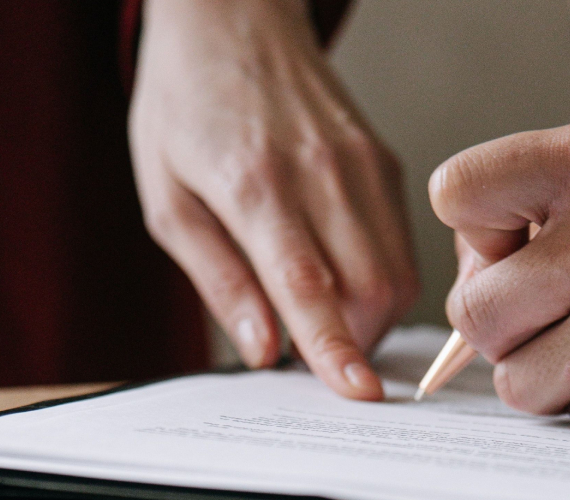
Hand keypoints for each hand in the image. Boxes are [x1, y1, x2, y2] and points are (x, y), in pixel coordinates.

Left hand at [129, 0, 417, 399]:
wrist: (233, 22)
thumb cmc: (186, 106)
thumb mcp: (167, 199)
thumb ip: (219, 280)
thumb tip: (264, 348)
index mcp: (252, 182)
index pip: (307, 281)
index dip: (334, 345)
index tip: (357, 393)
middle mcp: (319, 171)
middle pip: (371, 286)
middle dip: (354, 342)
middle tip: (314, 351)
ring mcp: (362, 164)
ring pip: (398, 272)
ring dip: (371, 317)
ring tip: (326, 312)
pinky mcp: (385, 161)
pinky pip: (403, 243)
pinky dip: (382, 280)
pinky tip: (344, 274)